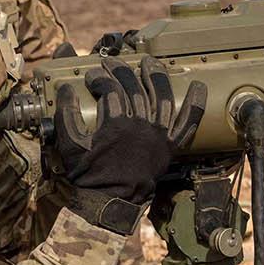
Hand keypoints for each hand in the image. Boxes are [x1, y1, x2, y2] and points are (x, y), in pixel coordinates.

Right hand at [54, 56, 205, 230]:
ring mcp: (157, 136)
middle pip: (134, 88)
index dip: (99, 78)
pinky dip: (194, 105)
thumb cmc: (88, 177)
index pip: (109, 89)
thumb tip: (65, 89)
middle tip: (111, 63)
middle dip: (121, 71)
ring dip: (155, 76)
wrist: (110, 203)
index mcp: (115, 125)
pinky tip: (198, 86)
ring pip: (160, 97)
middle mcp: (139, 126)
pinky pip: (187, 124)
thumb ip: (66, 115)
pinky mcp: (168, 147)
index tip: (91, 77)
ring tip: (149, 61)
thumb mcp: (68, 146)